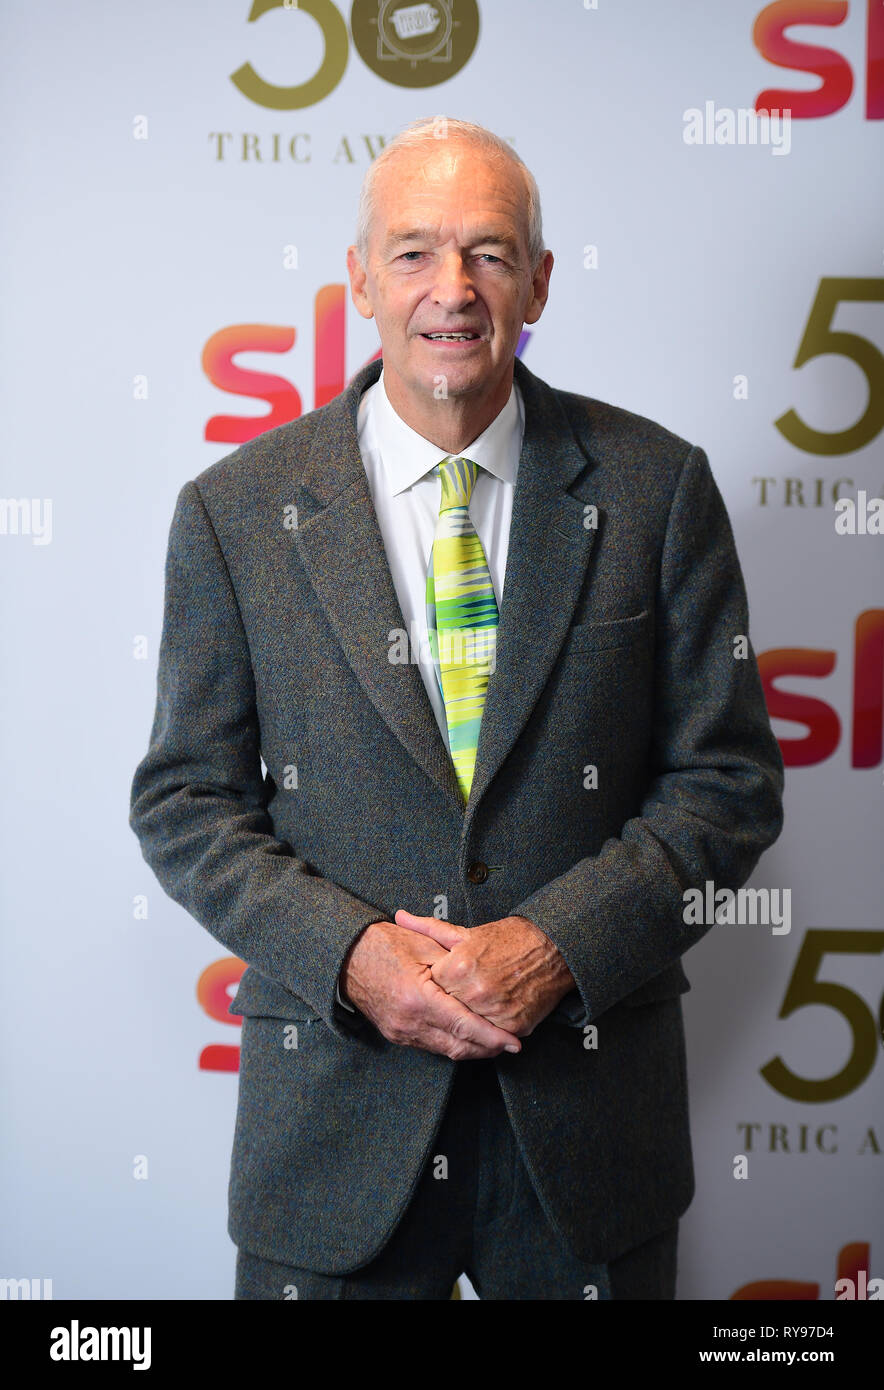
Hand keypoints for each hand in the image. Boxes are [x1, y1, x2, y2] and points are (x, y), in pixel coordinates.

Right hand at [340, 920, 521, 1060]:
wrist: (345, 957)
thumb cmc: (383, 944)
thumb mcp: (423, 945)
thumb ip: (455, 964)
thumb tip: (486, 981)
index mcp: (418, 998)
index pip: (464, 1025)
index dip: (493, 1036)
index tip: (515, 1042)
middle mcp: (410, 1022)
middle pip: (459, 1046)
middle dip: (489, 1048)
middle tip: (512, 1043)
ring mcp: (401, 1033)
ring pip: (447, 1051)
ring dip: (473, 1049)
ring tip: (496, 1040)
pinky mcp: (397, 1035)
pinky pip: (432, 1046)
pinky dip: (454, 1043)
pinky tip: (468, 1036)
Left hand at [395, 911, 575, 1036]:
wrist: (552, 947)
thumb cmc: (507, 938)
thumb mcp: (465, 933)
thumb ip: (428, 928)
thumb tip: (400, 916)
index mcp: (458, 968)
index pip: (430, 991)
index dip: (428, 992)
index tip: (427, 992)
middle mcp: (475, 992)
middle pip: (446, 1013)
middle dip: (443, 1012)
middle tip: (441, 1010)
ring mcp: (495, 1011)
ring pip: (467, 1031)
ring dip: (462, 1028)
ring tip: (460, 1022)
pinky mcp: (514, 1025)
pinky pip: (491, 1039)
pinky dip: (485, 1036)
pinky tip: (479, 1030)